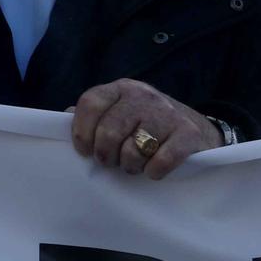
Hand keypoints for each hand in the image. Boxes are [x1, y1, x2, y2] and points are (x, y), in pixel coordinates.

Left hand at [69, 79, 219, 180]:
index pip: (90, 102)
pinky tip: (153, 170)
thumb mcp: (119, 112)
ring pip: (134, 149)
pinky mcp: (188, 133)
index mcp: (121, 89)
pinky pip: (162, 160)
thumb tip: (63, 120)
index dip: (81, 131)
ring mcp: (167, 113)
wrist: (196, 130)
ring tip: (133, 165)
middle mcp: (143, 96)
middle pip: (109, 131)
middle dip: (106, 155)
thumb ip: (93, 115)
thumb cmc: (147, 125)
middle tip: (111, 162)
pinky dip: (154, 172)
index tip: (84, 151)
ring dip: (130, 166)